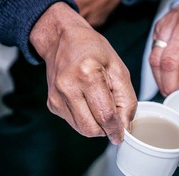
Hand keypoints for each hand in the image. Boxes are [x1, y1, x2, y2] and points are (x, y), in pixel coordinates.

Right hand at [30, 3, 135, 144]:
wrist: (62, 39)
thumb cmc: (92, 50)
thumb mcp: (119, 69)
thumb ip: (127, 100)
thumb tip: (125, 126)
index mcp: (88, 74)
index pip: (105, 115)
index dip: (116, 130)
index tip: (122, 134)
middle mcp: (68, 87)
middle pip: (92, 128)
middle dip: (106, 130)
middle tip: (113, 119)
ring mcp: (57, 97)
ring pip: (82, 129)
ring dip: (96, 126)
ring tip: (99, 104)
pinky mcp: (52, 104)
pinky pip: (74, 123)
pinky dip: (86, 119)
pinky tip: (87, 102)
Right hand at [149, 0, 178, 102]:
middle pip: (170, 63)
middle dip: (171, 86)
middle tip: (175, 96)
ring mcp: (169, 25)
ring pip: (156, 58)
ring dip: (160, 79)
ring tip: (167, 89)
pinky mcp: (159, 26)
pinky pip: (152, 52)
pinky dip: (156, 68)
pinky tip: (163, 75)